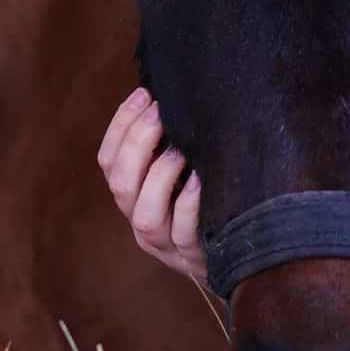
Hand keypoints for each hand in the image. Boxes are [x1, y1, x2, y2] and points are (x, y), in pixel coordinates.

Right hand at [97, 89, 206, 281]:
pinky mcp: (193, 256)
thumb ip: (172, 144)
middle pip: (122, 184)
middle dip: (137, 143)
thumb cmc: (211, 203)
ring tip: (181, 150)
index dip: (120, 126)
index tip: (144, 94)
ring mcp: (166, 243)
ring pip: (145, 215)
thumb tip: (171, 96)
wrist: (240, 256)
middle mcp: (142, 220)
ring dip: (159, 176)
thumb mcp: (185, 173)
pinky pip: (184, 232)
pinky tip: (200, 180)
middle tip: (160, 113)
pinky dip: (188, 204)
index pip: (109, 161)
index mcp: (133, 196)